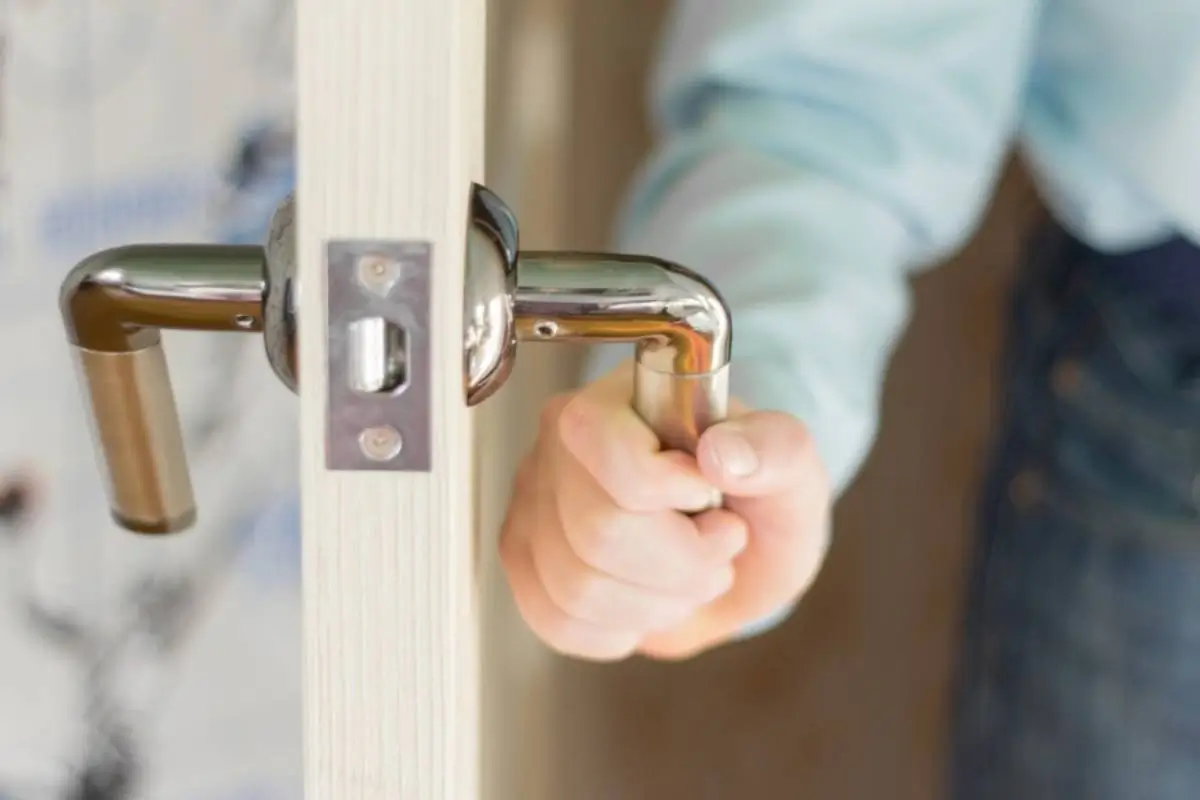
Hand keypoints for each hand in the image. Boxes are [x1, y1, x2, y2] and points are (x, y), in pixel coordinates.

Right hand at [498, 362, 831, 661]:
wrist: (735, 549)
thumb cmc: (756, 498)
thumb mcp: (792, 469)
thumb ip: (774, 449)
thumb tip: (724, 454)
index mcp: (616, 400)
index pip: (610, 450)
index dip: (671, 493)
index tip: (711, 497)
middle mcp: (557, 445)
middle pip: (598, 531)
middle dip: (682, 563)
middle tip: (717, 547)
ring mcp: (531, 504)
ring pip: (577, 586)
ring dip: (657, 602)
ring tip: (689, 575)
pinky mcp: (523, 562)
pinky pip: (556, 622)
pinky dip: (619, 628)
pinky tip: (648, 601)